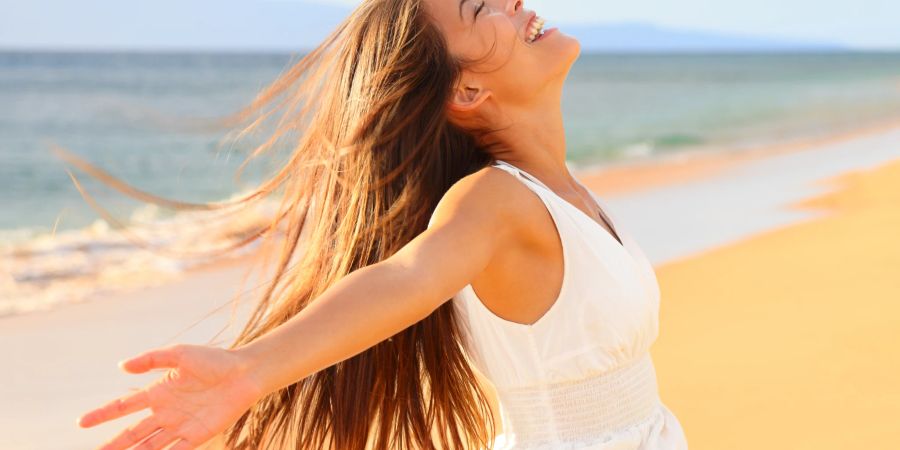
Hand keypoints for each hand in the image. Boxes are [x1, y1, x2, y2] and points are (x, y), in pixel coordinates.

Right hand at [78, 344, 263, 449]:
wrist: (245, 373)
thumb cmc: (214, 360)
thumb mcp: (181, 354)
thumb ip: (152, 359)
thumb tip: (122, 366)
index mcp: (158, 392)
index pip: (124, 406)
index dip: (103, 414)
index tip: (81, 423)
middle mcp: (165, 412)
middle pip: (132, 433)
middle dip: (112, 444)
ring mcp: (180, 426)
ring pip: (149, 446)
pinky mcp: (197, 436)